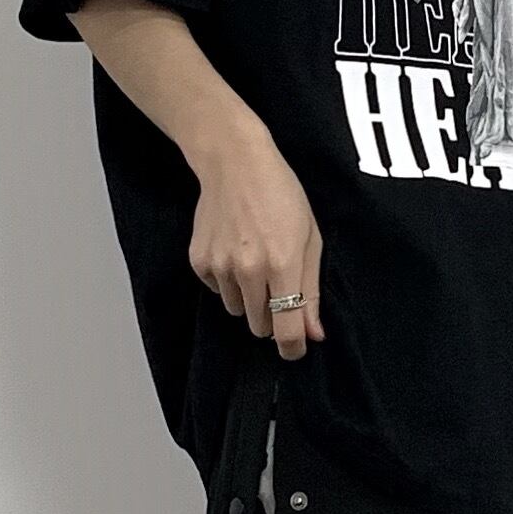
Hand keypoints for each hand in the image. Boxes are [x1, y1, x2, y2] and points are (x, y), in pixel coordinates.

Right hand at [189, 113, 326, 359]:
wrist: (234, 163)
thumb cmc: (281, 195)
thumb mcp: (310, 239)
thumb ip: (311, 291)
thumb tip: (313, 334)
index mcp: (283, 264)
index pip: (286, 329)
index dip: (292, 348)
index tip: (295, 350)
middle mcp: (249, 270)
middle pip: (260, 325)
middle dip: (272, 317)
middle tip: (277, 286)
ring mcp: (220, 266)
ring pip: (237, 310)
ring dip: (249, 297)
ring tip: (254, 260)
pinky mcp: (199, 261)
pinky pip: (218, 290)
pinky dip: (228, 280)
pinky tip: (234, 249)